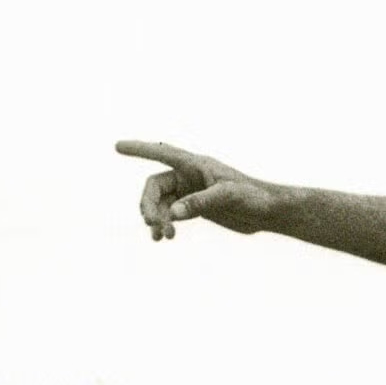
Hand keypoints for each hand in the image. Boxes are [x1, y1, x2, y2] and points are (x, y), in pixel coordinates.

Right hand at [118, 139, 282, 238]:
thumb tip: (172, 214)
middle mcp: (189, 175)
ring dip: (156, 219)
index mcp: (195, 164)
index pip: (161, 152)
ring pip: (160, 203)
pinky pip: (169, 214)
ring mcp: (190, 192)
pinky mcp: (194, 208)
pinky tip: (164, 238)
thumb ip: (199, 203)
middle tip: (153, 224)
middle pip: (154, 186)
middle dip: (149, 205)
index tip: (117, 146)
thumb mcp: (227, 197)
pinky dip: (163, 225)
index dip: (139, 149)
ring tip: (163, 237)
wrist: (268, 211)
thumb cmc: (252, 196)